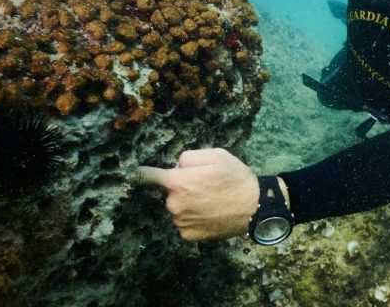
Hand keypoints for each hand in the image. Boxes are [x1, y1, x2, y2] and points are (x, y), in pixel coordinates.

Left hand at [134, 148, 258, 240]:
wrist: (255, 208)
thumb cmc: (236, 178)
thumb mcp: (216, 155)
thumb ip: (188, 157)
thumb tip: (176, 167)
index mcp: (178, 183)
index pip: (148, 176)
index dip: (141, 173)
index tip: (135, 173)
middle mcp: (175, 204)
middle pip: (170, 192)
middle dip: (182, 187)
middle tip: (205, 186)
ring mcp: (181, 222)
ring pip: (178, 207)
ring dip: (188, 203)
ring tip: (211, 201)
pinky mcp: (189, 236)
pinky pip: (184, 222)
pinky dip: (193, 218)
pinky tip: (210, 213)